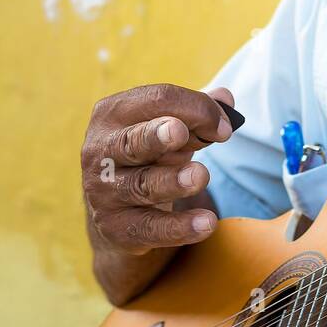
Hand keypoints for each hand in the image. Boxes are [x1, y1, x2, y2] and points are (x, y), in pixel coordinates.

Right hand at [81, 83, 234, 256]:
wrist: (120, 210)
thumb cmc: (151, 155)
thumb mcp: (172, 130)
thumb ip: (198, 112)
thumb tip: (225, 98)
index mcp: (112, 114)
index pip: (156, 100)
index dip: (195, 108)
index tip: (224, 128)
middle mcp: (100, 151)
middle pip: (133, 141)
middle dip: (156, 135)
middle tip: (181, 133)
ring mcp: (103, 192)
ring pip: (142, 185)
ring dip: (172, 181)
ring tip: (200, 176)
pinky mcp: (115, 228)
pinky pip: (150, 228)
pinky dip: (180, 227)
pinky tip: (206, 223)